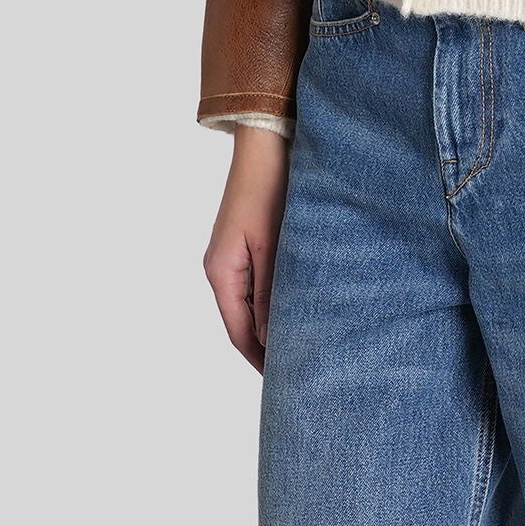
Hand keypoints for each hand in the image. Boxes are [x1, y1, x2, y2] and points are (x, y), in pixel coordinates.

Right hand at [202, 126, 290, 372]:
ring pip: (252, 304)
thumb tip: (273, 339)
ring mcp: (233, 256)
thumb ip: (272, 293)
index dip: (260, 359)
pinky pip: (258, 284)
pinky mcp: (248, 244)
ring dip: (273, 324)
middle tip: (298, 370)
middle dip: (266, 347)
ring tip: (303, 344)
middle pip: (242, 322)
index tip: (283, 382)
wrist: (267, 143)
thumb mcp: (273, 245)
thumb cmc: (269, 188)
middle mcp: (221, 268)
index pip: (238, 331)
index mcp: (221, 272)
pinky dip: (275, 301)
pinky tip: (298, 307)